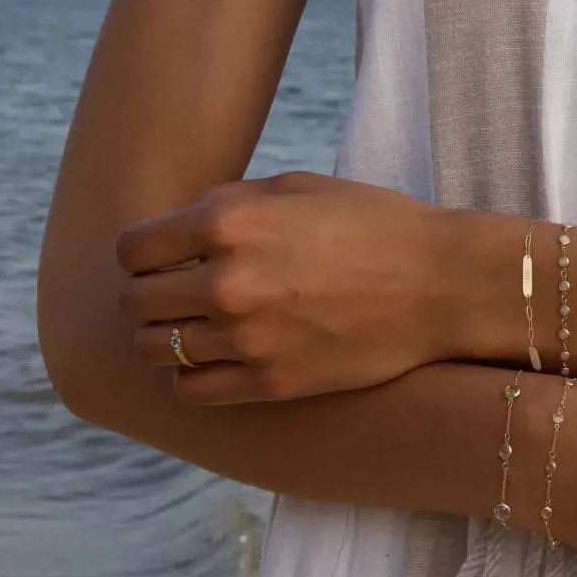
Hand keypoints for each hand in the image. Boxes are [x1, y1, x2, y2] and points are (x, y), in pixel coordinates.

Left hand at [116, 172, 451, 402]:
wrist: (443, 285)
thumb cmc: (378, 226)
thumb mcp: (300, 187)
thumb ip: (230, 202)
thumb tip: (181, 225)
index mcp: (228, 222)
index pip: (132, 249)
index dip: (145, 253)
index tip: (166, 259)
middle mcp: (226, 281)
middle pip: (137, 303)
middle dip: (151, 295)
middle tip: (180, 293)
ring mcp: (248, 338)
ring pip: (156, 349)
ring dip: (168, 336)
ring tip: (199, 327)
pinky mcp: (272, 382)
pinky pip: (192, 390)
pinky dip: (192, 375)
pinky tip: (218, 359)